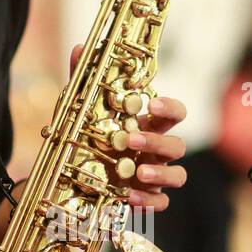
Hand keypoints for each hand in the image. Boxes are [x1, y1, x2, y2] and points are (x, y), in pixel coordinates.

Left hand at [69, 44, 187, 211]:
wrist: (73, 175)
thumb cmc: (89, 138)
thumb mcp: (82, 111)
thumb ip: (85, 82)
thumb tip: (81, 48)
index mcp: (149, 126)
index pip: (174, 114)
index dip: (170, 108)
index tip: (153, 104)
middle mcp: (156, 151)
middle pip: (177, 145)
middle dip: (157, 143)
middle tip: (131, 140)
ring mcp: (154, 175)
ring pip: (178, 175)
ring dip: (161, 174)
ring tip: (138, 174)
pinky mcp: (147, 198)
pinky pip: (160, 202)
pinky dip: (148, 201)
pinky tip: (129, 196)